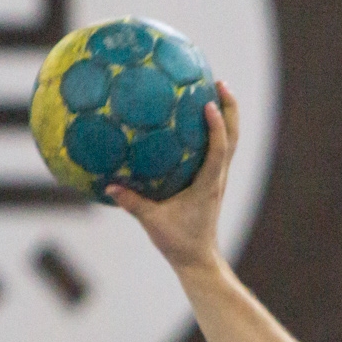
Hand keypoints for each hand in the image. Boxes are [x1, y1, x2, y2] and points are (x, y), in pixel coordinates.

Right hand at [110, 82, 239, 272]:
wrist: (198, 259)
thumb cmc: (178, 242)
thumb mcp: (152, 223)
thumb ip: (132, 203)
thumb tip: (108, 185)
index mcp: (208, 185)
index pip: (219, 151)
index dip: (217, 127)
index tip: (210, 104)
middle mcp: (218, 178)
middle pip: (233, 138)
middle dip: (230, 109)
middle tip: (220, 82)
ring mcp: (217, 179)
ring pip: (229, 143)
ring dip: (226, 116)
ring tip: (214, 89)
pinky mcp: (212, 182)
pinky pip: (216, 150)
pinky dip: (212, 131)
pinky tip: (194, 117)